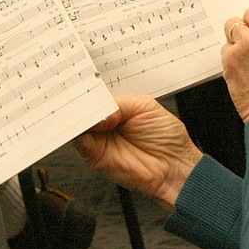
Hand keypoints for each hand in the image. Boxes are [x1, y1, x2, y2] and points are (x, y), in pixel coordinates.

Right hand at [73, 95, 202, 209]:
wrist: (174, 167)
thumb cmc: (167, 138)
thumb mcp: (145, 107)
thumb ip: (119, 104)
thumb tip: (97, 109)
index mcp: (118, 107)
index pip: (97, 95)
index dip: (90, 89)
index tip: (81, 81)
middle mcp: (106, 122)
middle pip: (84, 109)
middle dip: (79, 101)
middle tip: (76, 94)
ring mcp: (99, 138)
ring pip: (78, 124)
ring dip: (76, 115)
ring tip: (79, 107)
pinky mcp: (95, 155)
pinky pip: (79, 142)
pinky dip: (75, 133)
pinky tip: (81, 124)